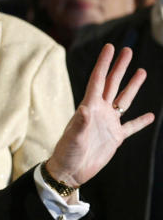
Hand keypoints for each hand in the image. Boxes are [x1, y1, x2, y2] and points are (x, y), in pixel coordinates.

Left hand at [48, 44, 154, 187]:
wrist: (70, 171)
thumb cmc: (67, 153)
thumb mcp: (73, 138)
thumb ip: (80, 124)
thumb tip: (85, 109)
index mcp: (89, 107)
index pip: (98, 80)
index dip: (104, 63)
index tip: (110, 47)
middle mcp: (99, 111)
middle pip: (112, 84)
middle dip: (119, 67)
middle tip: (127, 50)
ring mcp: (108, 123)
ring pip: (123, 100)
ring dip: (132, 86)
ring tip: (142, 71)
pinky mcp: (115, 138)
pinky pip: (131, 126)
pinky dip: (141, 121)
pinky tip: (151, 115)